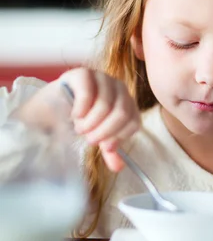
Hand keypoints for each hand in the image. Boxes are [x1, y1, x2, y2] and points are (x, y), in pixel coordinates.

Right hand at [16, 68, 139, 171]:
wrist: (50, 108)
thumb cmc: (79, 121)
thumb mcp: (97, 136)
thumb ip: (109, 149)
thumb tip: (119, 167)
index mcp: (126, 102)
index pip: (134, 121)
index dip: (120, 137)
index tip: (105, 147)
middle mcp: (118, 87)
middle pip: (122, 112)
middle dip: (104, 131)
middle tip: (89, 139)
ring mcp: (101, 77)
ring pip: (106, 103)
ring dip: (91, 122)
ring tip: (79, 129)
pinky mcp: (83, 73)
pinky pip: (88, 91)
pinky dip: (82, 109)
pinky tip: (75, 116)